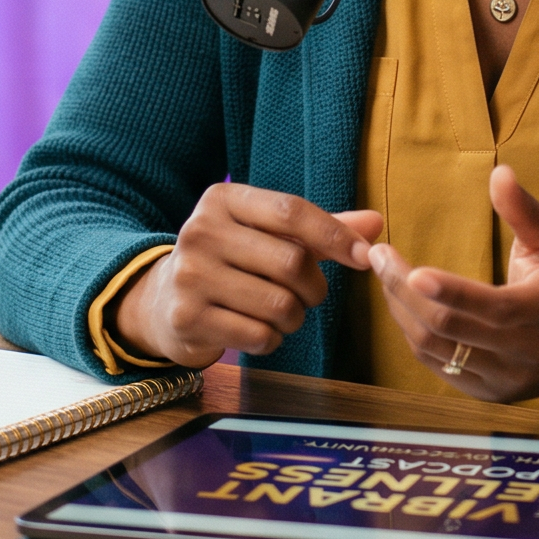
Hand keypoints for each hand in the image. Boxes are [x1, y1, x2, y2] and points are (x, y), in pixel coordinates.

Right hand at [115, 183, 383, 368]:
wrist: (162, 300)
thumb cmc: (230, 260)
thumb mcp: (265, 234)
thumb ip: (319, 229)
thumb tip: (376, 222)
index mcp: (222, 200)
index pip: (290, 211)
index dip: (335, 235)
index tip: (365, 256)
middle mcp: (201, 231)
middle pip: (291, 261)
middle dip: (314, 286)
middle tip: (309, 295)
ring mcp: (190, 276)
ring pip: (279, 303)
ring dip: (295, 317)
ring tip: (283, 313)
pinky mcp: (187, 317)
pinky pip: (259, 335)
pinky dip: (272, 339)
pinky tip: (259, 330)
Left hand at [370, 165, 538, 405]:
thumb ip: (525, 210)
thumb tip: (499, 173)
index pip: (493, 308)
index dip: (452, 292)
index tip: (414, 271)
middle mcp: (523, 354)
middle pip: (450, 329)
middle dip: (405, 291)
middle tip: (379, 256)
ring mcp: (501, 380)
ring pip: (436, 349)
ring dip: (401, 311)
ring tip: (385, 274)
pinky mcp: (484, 393)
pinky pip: (436, 365)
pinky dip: (412, 333)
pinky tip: (402, 303)